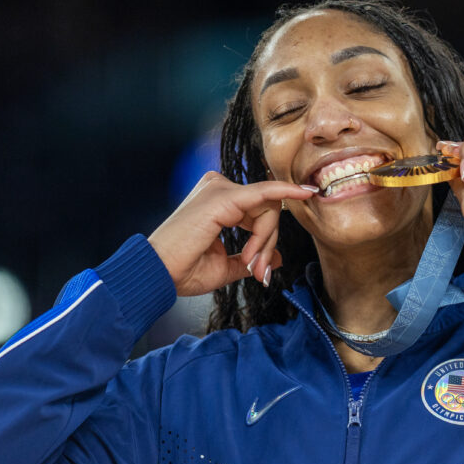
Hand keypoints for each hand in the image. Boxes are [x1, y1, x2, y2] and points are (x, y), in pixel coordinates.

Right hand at [147, 172, 316, 296]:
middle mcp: (218, 189)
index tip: (260, 272)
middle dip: (267, 243)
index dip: (264, 243)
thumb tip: (277, 258)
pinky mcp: (224, 196)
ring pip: (269, 206)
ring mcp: (220, 189)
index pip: (258, 212)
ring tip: (251, 264)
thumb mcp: (225, 265)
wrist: (160, 273)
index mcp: (217, 202)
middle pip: (267, 208)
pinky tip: (303, 193)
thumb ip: (251, 257)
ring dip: (266, 241)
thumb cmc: (184, 270)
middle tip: (259, 271)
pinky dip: (287, 193)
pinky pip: (267, 191)